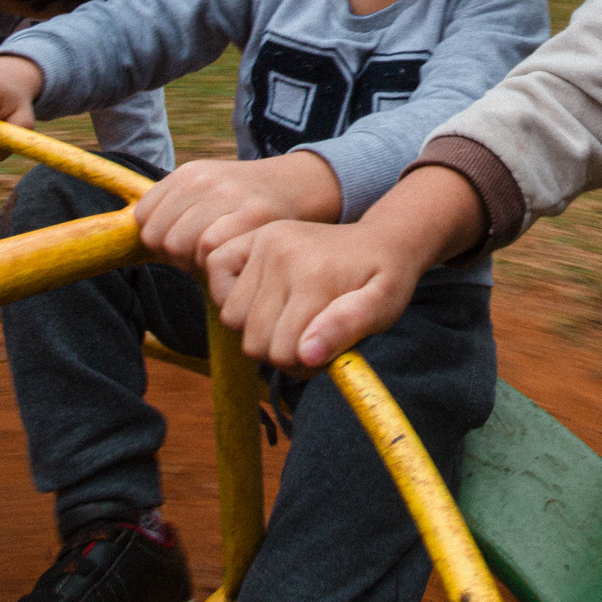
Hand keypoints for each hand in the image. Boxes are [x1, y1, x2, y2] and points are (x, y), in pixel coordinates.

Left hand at [134, 160, 310, 272]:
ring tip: (216, 255)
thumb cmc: (246, 200)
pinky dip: (216, 261)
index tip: (182, 240)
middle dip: (175, 254)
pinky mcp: (251, 214)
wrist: (299, 186)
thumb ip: (173, 209)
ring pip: (180, 245)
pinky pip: (210, 249)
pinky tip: (232, 256)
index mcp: (187, 173)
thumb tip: (138, 241)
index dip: (158, 237)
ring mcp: (227, 195)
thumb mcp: (206, 189)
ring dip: (195, 261)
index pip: (143, 218)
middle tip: (201, 253)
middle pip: (158, 236)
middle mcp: (203, 180)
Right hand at [201, 162, 485, 374]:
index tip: (328, 351)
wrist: (382, 240)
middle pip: (254, 341)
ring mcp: (265, 241)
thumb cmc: (385, 280)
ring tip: (291, 319)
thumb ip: (348, 328)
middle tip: (311, 338)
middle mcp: (282, 253)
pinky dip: (231, 293)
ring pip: (232, 317)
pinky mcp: (253, 235)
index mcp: (315, 276)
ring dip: (258, 329)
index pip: (283, 353)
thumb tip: (306, 354)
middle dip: (282, 352)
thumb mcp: (384, 306)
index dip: (305, 365)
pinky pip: (216, 271)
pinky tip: (263, 298)